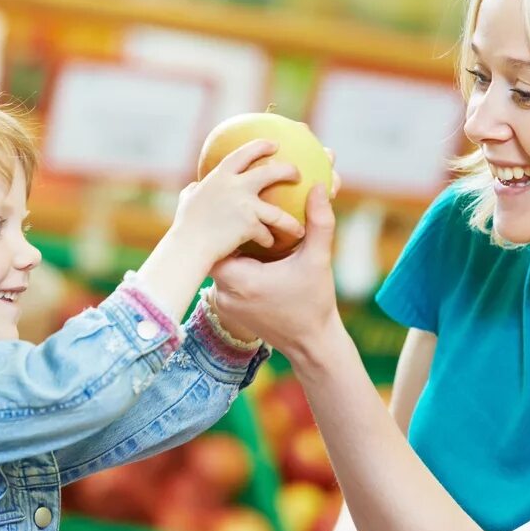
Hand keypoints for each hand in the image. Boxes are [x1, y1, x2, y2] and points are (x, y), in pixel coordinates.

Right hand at [172, 139, 304, 267]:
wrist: (187, 246)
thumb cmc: (185, 227)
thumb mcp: (187, 202)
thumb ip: (193, 192)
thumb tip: (195, 187)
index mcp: (219, 177)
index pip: (242, 155)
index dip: (259, 147)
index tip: (274, 144)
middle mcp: (234, 186)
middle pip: (269, 173)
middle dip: (287, 170)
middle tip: (298, 173)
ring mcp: (243, 205)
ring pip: (277, 212)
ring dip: (290, 222)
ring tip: (300, 228)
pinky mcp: (249, 225)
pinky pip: (265, 233)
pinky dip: (268, 240)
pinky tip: (271, 245)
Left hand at [210, 185, 339, 357]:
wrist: (312, 343)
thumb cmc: (315, 303)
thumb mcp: (318, 261)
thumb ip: (318, 223)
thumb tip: (318, 187)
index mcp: (240, 279)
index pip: (213, 242)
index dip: (218, 221)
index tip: (227, 204)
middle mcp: (225, 293)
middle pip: (211, 252)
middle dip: (220, 232)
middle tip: (227, 207)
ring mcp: (224, 304)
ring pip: (216, 266)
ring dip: (225, 248)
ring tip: (231, 224)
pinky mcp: (229, 310)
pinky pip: (223, 280)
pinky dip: (231, 264)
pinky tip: (243, 249)